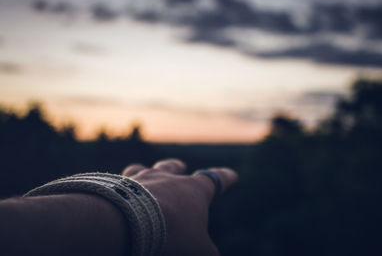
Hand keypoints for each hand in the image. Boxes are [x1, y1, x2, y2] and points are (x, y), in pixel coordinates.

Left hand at [122, 159, 237, 255]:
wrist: (128, 222)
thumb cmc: (172, 234)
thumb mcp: (199, 251)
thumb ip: (208, 253)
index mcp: (193, 190)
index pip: (215, 180)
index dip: (225, 179)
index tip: (232, 175)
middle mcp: (166, 179)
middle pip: (173, 167)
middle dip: (178, 167)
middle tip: (180, 167)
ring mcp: (140, 180)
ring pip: (144, 168)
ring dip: (147, 171)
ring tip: (144, 172)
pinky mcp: (117, 186)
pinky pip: (119, 181)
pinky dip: (121, 186)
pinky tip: (119, 194)